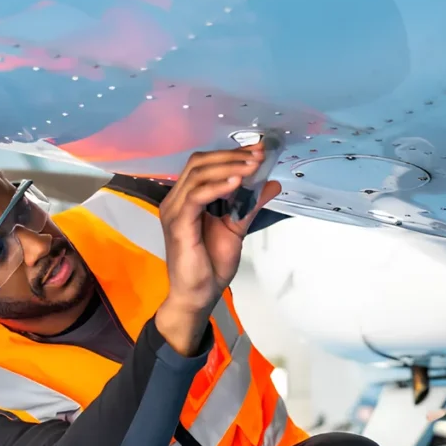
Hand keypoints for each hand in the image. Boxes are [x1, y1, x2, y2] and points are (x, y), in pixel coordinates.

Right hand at [155, 146, 280, 354]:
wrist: (198, 295)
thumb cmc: (210, 266)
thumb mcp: (236, 228)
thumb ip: (250, 204)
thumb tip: (271, 184)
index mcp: (187, 198)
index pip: (205, 164)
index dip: (231, 154)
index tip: (257, 150)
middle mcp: (176, 200)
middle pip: (200, 162)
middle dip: (231, 155)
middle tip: (257, 155)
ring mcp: (174, 210)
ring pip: (198, 174)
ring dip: (228, 167)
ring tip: (252, 167)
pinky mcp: (178, 224)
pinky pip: (196, 196)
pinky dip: (217, 186)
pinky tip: (236, 183)